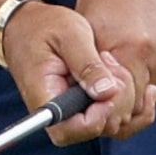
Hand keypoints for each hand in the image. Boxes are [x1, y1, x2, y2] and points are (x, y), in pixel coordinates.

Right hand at [0, 0, 136, 145]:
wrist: (26, 26)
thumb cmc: (43, 27)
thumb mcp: (68, 34)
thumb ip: (88, 64)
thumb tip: (107, 93)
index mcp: (46, 100)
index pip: (75, 129)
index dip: (101, 112)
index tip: (111, 84)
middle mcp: (58, 115)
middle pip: (98, 128)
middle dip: (118, 99)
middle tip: (110, 63)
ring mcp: (72, 113)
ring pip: (111, 122)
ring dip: (124, 95)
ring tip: (110, 62)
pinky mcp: (83, 107)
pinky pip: (112, 115)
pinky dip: (128, 99)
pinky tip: (128, 78)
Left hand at [75, 0, 155, 137]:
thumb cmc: (100, 8)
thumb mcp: (86, 42)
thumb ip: (93, 80)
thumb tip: (97, 114)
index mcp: (134, 50)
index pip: (127, 106)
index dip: (112, 111)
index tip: (100, 108)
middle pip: (144, 105)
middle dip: (124, 107)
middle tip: (107, 99)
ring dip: (139, 96)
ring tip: (122, 79)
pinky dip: (152, 83)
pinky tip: (137, 71)